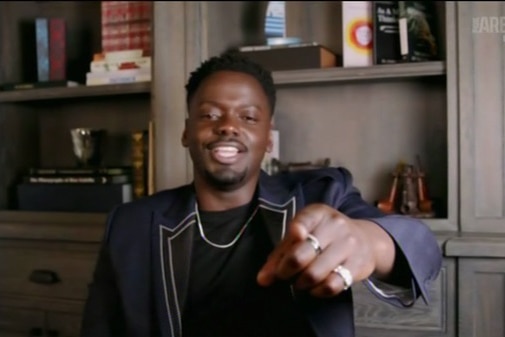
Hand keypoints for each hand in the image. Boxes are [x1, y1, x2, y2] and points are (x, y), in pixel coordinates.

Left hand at [256, 203, 394, 297]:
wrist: (366, 240)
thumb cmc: (325, 236)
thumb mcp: (304, 234)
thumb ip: (281, 253)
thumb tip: (262, 279)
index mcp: (317, 213)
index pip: (302, 222)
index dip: (293, 236)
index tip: (288, 246)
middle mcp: (335, 225)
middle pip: (303, 253)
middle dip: (286, 270)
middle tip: (283, 275)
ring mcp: (348, 245)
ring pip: (316, 272)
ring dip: (301, 283)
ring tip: (299, 282)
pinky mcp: (357, 265)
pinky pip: (333, 285)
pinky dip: (318, 291)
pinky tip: (315, 288)